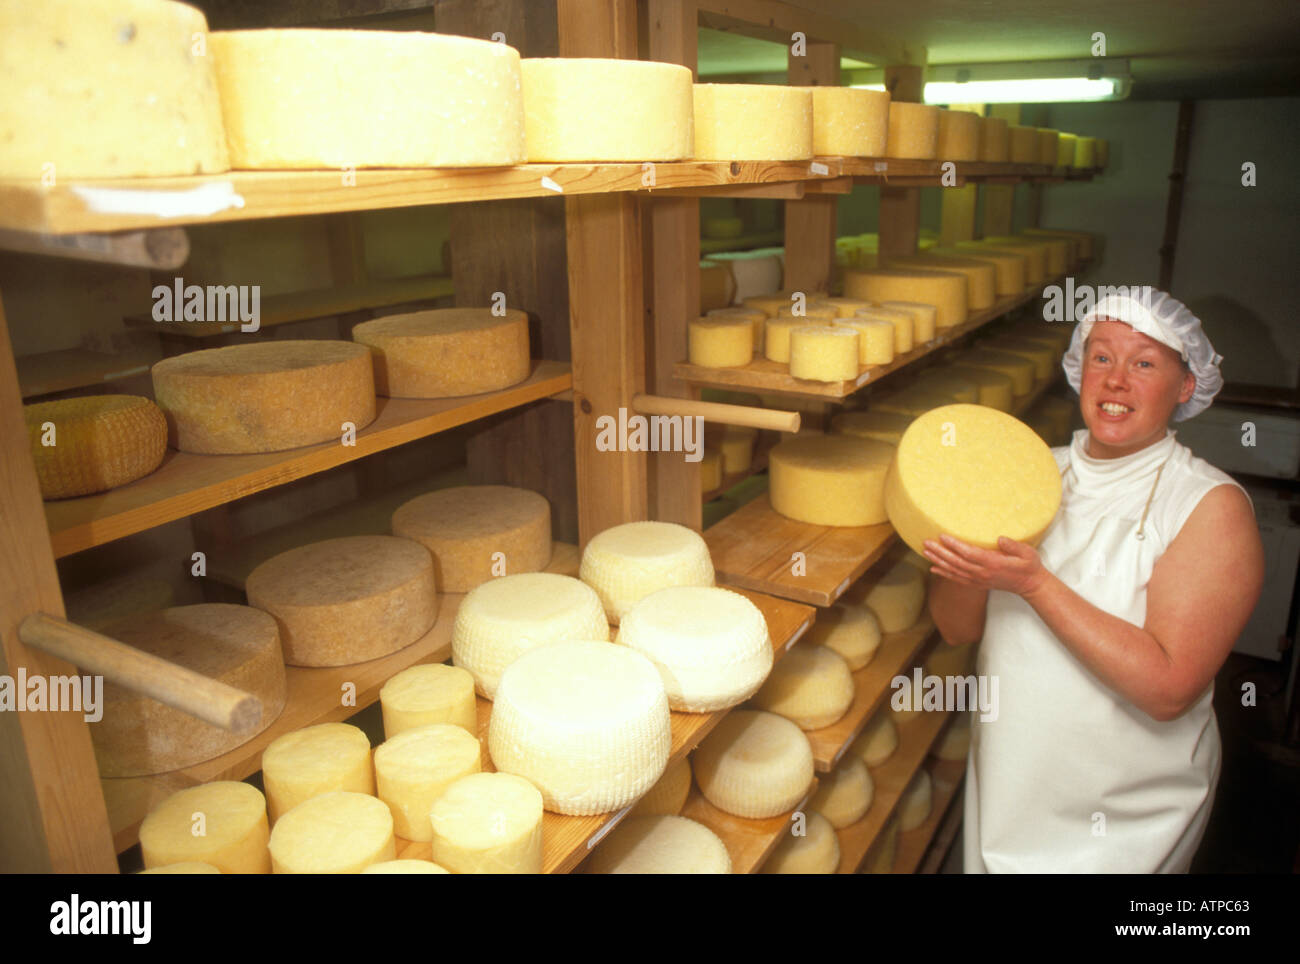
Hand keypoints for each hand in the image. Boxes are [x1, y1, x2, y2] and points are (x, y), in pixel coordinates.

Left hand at [922, 534, 1049, 596]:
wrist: (1030, 585)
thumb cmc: (1029, 565)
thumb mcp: (1028, 553)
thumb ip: (1014, 546)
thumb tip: (1000, 538)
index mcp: (993, 563)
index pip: (969, 554)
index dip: (955, 545)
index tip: (942, 536)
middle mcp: (982, 573)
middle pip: (957, 562)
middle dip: (940, 552)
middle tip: (926, 542)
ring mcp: (978, 580)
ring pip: (954, 571)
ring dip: (938, 561)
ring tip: (925, 551)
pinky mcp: (977, 584)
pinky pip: (957, 579)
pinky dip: (944, 573)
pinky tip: (933, 568)